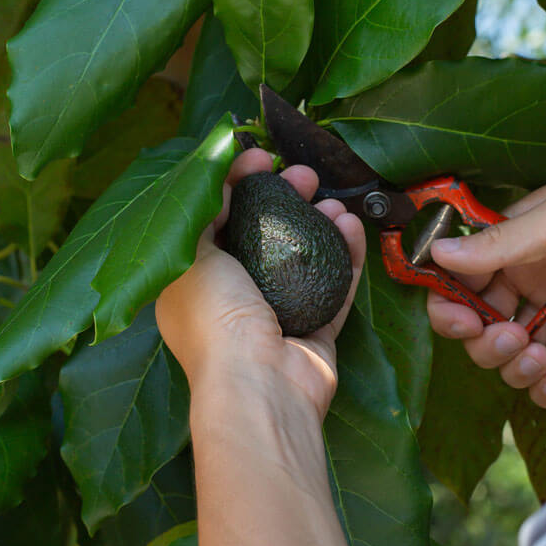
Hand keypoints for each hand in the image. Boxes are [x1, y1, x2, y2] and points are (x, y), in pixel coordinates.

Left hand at [156, 147, 365, 423]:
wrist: (260, 386)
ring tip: (333, 200)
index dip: (238, 185)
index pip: (217, 222)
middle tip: (304, 175)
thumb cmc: (216, 319)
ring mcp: (279, 314)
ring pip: (304, 257)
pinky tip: (352, 227)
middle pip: (266, 235)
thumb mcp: (193, 255)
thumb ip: (204, 212)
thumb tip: (222, 180)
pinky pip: (335, 284)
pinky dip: (345, 255)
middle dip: (285, 199)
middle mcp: (235, 298)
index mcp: (196, 284)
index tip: (261, 159)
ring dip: (319, 223)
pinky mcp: (316, 328)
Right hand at [426, 170, 545, 407]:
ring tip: (539, 360)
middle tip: (510, 337)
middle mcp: (527, 280)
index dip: (450, 306)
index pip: (461, 282)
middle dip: (486, 343)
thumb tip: (438, 252)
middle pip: (480, 327)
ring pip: (512, 353)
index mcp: (511, 247)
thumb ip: (500, 243)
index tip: (461, 321)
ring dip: (515, 367)